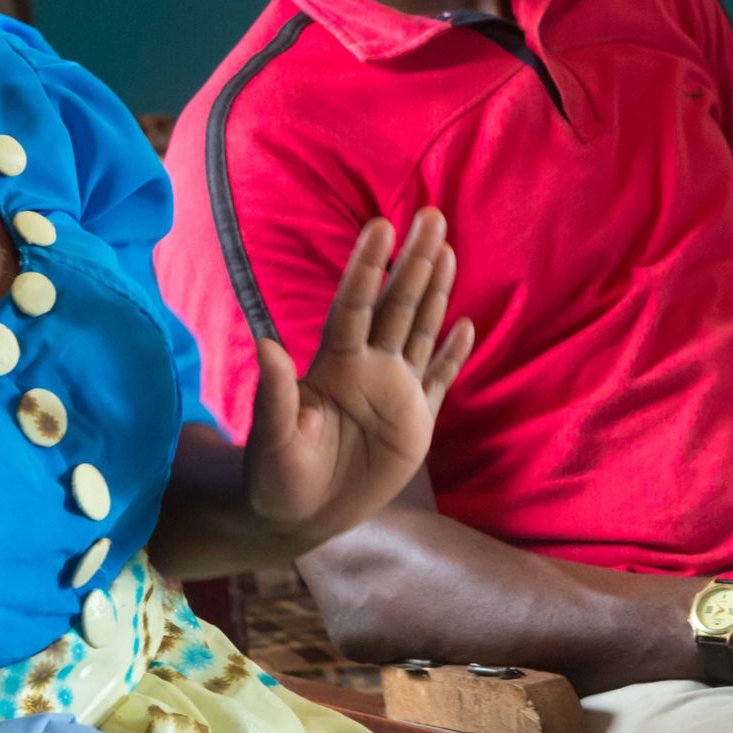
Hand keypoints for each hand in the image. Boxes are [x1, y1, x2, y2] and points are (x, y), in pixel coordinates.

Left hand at [245, 209, 475, 548]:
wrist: (298, 517)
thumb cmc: (275, 479)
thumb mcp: (272, 441)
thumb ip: (274, 395)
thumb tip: (266, 345)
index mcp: (333, 367)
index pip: (354, 306)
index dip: (367, 267)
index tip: (380, 225)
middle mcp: (367, 369)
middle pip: (396, 305)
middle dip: (414, 262)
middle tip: (431, 215)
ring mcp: (394, 393)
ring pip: (420, 330)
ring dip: (436, 291)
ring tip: (448, 249)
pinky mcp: (415, 423)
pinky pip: (438, 381)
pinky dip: (453, 356)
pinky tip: (466, 326)